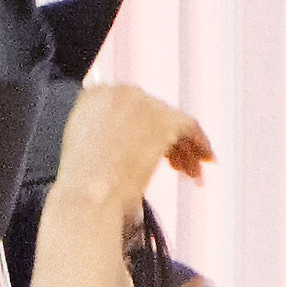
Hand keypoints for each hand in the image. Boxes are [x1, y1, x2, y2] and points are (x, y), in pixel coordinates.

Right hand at [54, 81, 214, 208]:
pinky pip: (190, 126)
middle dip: (167, 141)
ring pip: (173, 121)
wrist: (87, 193)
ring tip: (190, 173)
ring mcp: (143, 104)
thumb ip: (104, 138)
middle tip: (177, 164)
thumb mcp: (82, 151)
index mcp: (94, 96)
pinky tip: (204, 159)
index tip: (153, 148)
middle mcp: (119, 93)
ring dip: (183, 147)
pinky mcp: (164, 120)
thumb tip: (125, 148)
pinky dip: (200, 142)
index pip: (130, 108)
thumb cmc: (81, 186)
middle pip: (154, 113)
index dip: (144, 129)